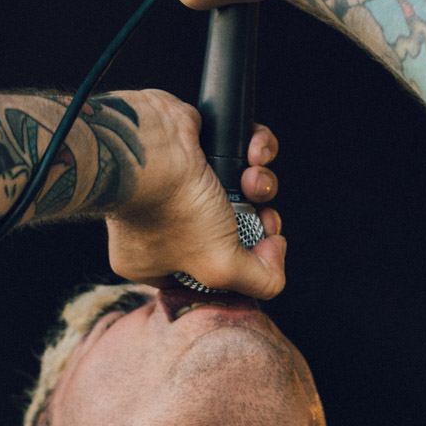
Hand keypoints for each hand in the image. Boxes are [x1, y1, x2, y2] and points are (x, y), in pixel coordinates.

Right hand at [103, 89, 285, 297]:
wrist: (149, 144)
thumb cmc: (174, 209)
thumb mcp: (220, 267)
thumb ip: (258, 280)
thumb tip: (277, 251)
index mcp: (158, 260)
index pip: (214, 273)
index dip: (245, 263)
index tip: (260, 250)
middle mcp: (166, 221)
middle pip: (235, 229)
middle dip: (261, 220)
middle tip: (264, 214)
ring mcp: (181, 180)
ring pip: (243, 187)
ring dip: (262, 182)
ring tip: (253, 178)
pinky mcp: (197, 144)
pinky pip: (243, 150)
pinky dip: (259, 149)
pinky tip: (253, 152)